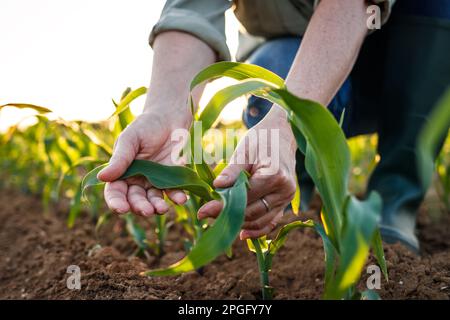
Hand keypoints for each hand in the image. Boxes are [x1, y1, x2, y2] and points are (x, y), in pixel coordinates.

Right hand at [97, 110, 190, 216]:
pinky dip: (177, 197)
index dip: (116, 202)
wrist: (170, 117)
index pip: (115, 192)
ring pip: (154, 200)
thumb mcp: (130, 140)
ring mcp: (155, 182)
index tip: (121, 209)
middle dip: (140, 207)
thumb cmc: (145, 126)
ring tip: (162, 209)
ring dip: (157, 207)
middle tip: (146, 210)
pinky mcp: (173, 179)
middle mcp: (137, 181)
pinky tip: (181, 199)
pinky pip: (173, 192)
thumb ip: (119, 159)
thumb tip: (102, 178)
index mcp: (122, 173)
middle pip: (135, 200)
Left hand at [198, 107, 297, 238]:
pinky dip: (257, 229)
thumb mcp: (244, 150)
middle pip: (253, 212)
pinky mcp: (285, 202)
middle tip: (206, 216)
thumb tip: (217, 187)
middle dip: (228, 217)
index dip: (223, 206)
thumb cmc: (261, 139)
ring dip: (240, 225)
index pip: (245, 197)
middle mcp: (284, 190)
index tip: (202, 210)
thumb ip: (232, 171)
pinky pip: (271, 221)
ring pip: (261, 221)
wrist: (282, 135)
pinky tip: (241, 234)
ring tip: (218, 223)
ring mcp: (287, 198)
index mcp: (274, 175)